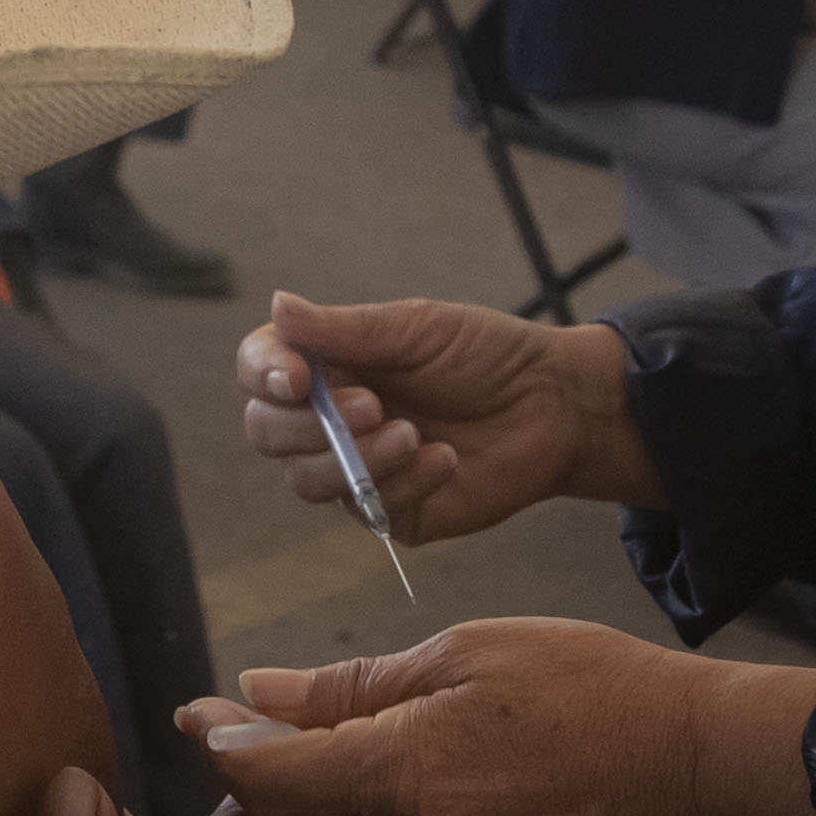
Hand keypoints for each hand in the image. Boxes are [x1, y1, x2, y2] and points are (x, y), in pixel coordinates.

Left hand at [189, 624, 815, 815]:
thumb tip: (256, 694)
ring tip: (411, 750)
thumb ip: (349, 686)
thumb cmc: (580, 684)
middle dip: (297, 765)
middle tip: (330, 710)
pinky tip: (432, 799)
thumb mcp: (459, 653)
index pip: (268, 779)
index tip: (199, 716)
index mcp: (400, 774)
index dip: (223, 746)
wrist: (681, 761)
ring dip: (349, 808)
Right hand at [235, 288, 653, 545]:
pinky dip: (404, 481)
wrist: (555, 405)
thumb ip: (344, 329)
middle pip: (267, 432)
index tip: (297, 377)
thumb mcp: (416, 329)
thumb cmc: (486, 355)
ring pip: (307, 481)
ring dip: (356, 458)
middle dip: (308, 424)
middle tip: (372, 405)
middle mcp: (331, 418)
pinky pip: (369, 510)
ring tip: (414, 434)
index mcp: (329, 364)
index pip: (260, 371)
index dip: (265, 374)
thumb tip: (277, 304)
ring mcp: (357, 468)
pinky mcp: (394, 511)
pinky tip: (445, 459)